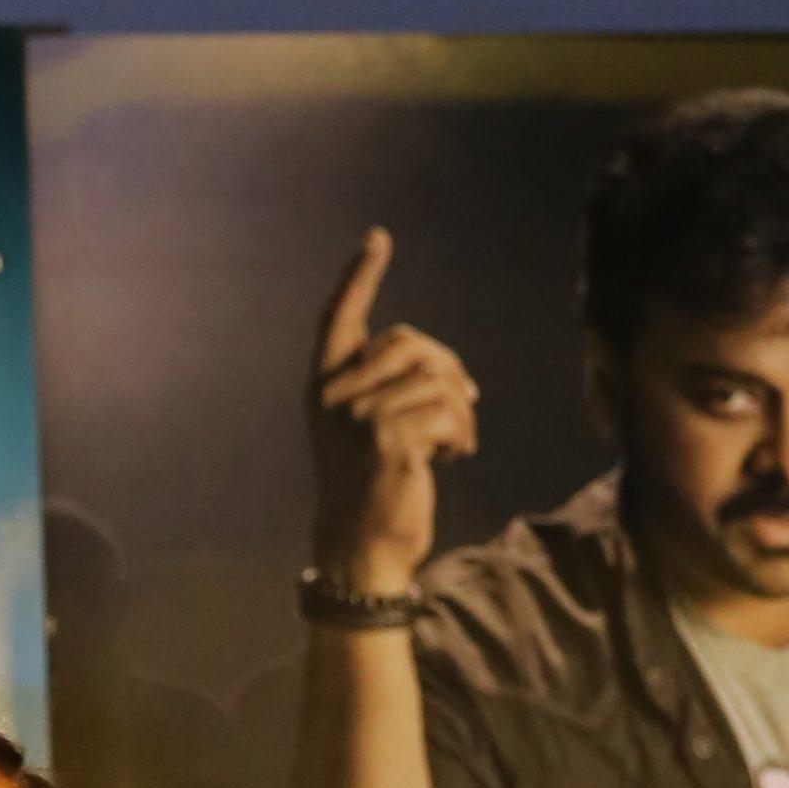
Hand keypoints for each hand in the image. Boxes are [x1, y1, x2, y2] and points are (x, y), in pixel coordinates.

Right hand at [307, 229, 478, 604]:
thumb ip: (390, 392)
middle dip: (447, 369)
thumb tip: (454, 374)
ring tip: (456, 444)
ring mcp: (359, 414)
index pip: (338, 318)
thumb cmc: (372, 491)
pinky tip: (454, 457)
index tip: (378, 238)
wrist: (359, 549)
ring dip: (460, 410)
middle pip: (410, 342)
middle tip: (464, 407)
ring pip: (435, 377)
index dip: (359, 276)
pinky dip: (461, 432)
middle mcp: (334, 394)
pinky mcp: (388, 438)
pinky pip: (446, 408)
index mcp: (324, 387)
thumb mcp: (368, 432)